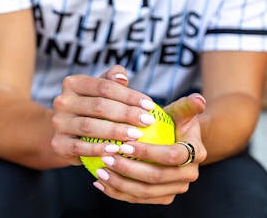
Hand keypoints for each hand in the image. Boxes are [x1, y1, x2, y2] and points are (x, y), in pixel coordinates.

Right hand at [51, 65, 156, 165]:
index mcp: (73, 83)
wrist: (69, 132)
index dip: (129, 96)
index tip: (150, 105)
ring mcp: (58, 123)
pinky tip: (116, 151)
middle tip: (147, 121)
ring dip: (115, 131)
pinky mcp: (58, 143)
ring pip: (89, 126)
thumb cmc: (92, 109)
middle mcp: (62, 101)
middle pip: (98, 105)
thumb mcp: (101, 91)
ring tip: (136, 136)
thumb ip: (112, 80)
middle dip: (126, 113)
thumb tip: (122, 77)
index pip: (104, 86)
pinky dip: (98, 149)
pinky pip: (79, 147)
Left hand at [92, 69, 206, 203]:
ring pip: (145, 192)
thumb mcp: (181, 112)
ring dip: (120, 184)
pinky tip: (100, 183)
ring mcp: (175, 189)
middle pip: (156, 178)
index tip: (124, 145)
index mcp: (196, 154)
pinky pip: (139, 199)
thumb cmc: (175, 123)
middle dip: (128, 170)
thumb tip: (198, 98)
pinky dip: (118, 193)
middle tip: (106, 158)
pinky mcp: (162, 196)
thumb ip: (187, 105)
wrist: (178, 143)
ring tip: (100, 171)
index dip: (148, 152)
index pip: (171, 156)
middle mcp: (188, 175)